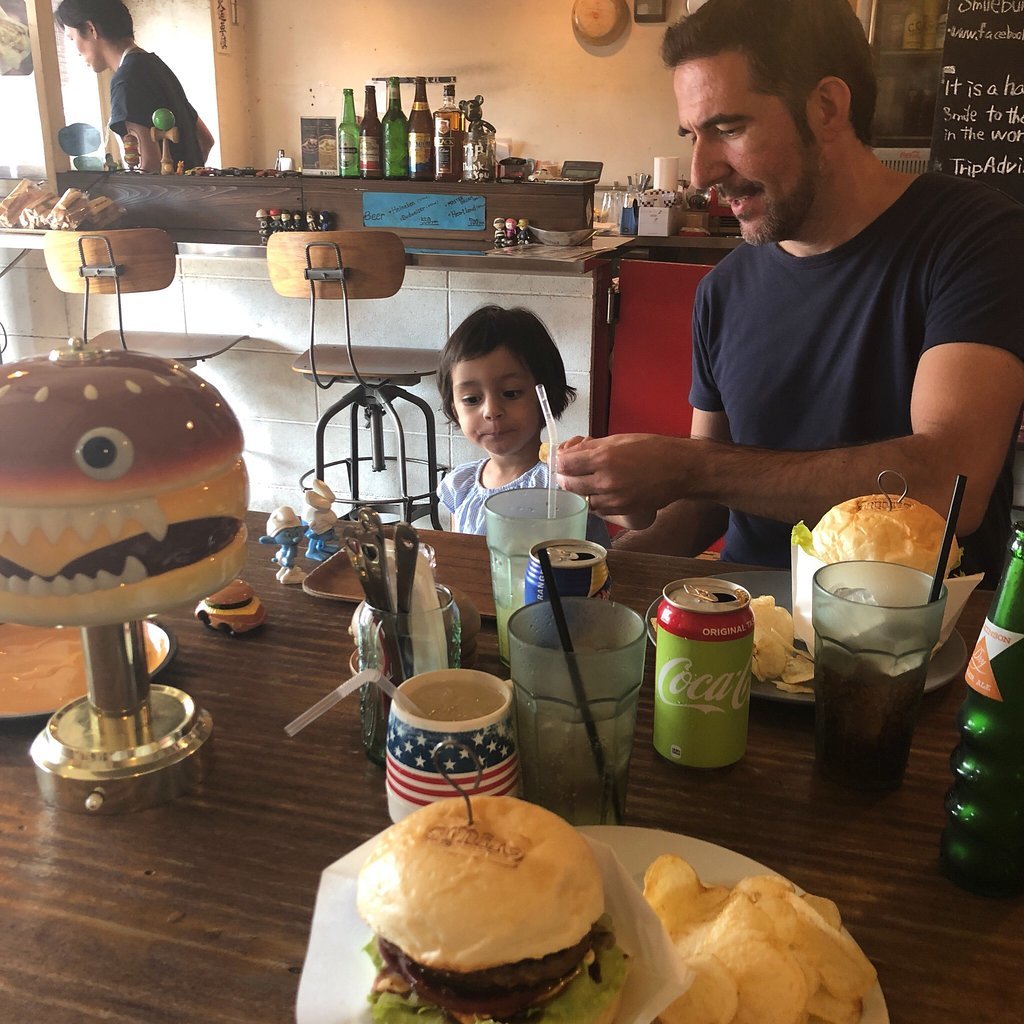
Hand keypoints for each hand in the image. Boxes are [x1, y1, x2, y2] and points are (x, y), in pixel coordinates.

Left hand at [557, 434, 687, 515]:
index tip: (563, 460)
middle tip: (572, 471)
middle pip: (569, 484)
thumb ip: (591, 447)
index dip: (561, 461)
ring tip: (589, 481)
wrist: (680, 469)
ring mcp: (613, 499)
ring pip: (582, 499)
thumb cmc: (652, 449)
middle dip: (567, 477)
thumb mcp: (618, 439)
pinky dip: (595, 501)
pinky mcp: (622, 510)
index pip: (565, 464)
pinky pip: (597, 509)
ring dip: (581, 491)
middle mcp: (605, 481)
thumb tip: (568, 452)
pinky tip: (601, 491)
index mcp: (603, 458)